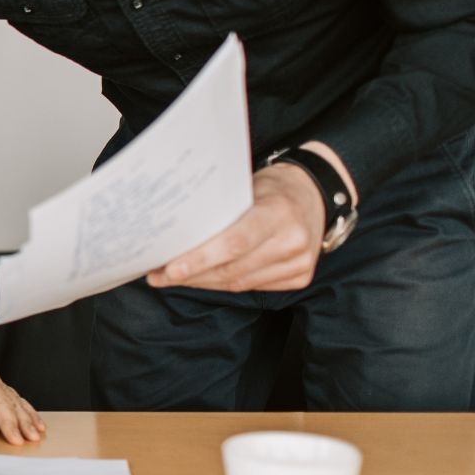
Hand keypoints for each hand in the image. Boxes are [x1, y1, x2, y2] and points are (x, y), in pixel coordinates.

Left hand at [149, 161, 325, 291]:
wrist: (315, 194)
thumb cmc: (272, 187)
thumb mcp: (247, 187)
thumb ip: (219, 211)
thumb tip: (174, 233)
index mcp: (278, 212)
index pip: (233, 243)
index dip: (199, 259)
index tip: (169, 269)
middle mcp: (293, 241)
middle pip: (233, 268)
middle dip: (191, 275)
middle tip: (159, 276)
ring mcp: (299, 263)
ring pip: (239, 283)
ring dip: (202, 282)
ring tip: (173, 278)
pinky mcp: (300, 277)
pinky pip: (252, 287)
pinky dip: (224, 284)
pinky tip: (202, 278)